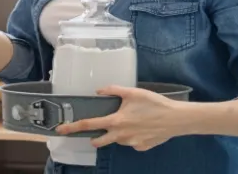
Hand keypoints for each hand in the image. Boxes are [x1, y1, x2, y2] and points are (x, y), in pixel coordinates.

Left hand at [55, 85, 184, 151]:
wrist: (176, 119)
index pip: (89, 125)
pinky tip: (143, 127)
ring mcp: (131, 143)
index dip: (72, 127)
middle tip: (95, 133)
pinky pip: (132, 142)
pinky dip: (134, 136)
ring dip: (118, 133)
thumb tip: (99, 90)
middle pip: (99, 141)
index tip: (61, 130)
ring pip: (118, 140)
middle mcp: (121, 135)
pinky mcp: (141, 147)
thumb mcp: (133, 92)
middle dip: (94, 138)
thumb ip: (114, 90)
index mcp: (116, 121)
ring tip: (132, 121)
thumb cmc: (154, 103)